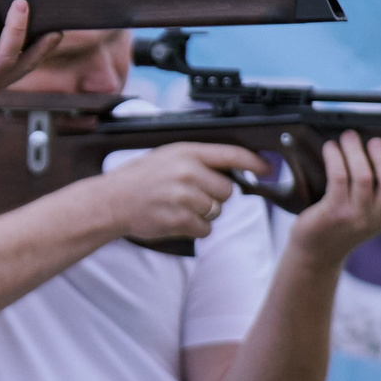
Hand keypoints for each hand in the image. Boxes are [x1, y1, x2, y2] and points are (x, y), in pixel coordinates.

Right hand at [89, 142, 267, 244]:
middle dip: (216, 196)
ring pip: (217, 210)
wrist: (111, 201)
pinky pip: (206, 228)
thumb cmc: (140, 179)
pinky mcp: (180, 220)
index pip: (232, 154)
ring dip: (204, 213)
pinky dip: (195, 228)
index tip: (268, 168)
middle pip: (228, 190)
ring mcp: (184, 197)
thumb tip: (234, 167)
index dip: (255, 162)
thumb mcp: (168, 156)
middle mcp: (187, 172)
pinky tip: (176, 219)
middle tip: (192, 195)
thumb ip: (199, 159)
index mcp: (187, 152)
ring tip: (179, 206)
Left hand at [285, 134, 380, 267]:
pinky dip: (335, 158)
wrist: (317, 253)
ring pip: (363, 176)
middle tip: (376, 140)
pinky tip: (331, 148)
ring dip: (355, 151)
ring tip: (349, 136)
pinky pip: (338, 178)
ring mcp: (356, 216)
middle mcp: (378, 216)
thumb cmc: (342, 223)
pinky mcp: (333, 212)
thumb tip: (378, 147)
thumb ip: (379, 189)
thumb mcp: (369, 212)